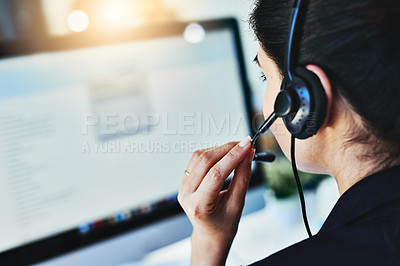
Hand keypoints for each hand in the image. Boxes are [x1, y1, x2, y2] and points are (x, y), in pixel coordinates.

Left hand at [178, 136, 254, 265]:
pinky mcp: (184, 180)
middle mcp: (186, 194)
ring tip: (238, 150)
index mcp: (199, 205)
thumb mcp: (237, 204)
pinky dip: (212, 153)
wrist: (210, 233)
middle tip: (246, 144)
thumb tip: (248, 155)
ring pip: (200, 156)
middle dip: (228, 149)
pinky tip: (225, 155)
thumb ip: (242, 177)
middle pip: (205, 161)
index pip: (216, 174)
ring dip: (220, 149)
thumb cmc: (224, 224)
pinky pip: (196, 160)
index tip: (247, 145)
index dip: (233, 156)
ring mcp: (183, 186)